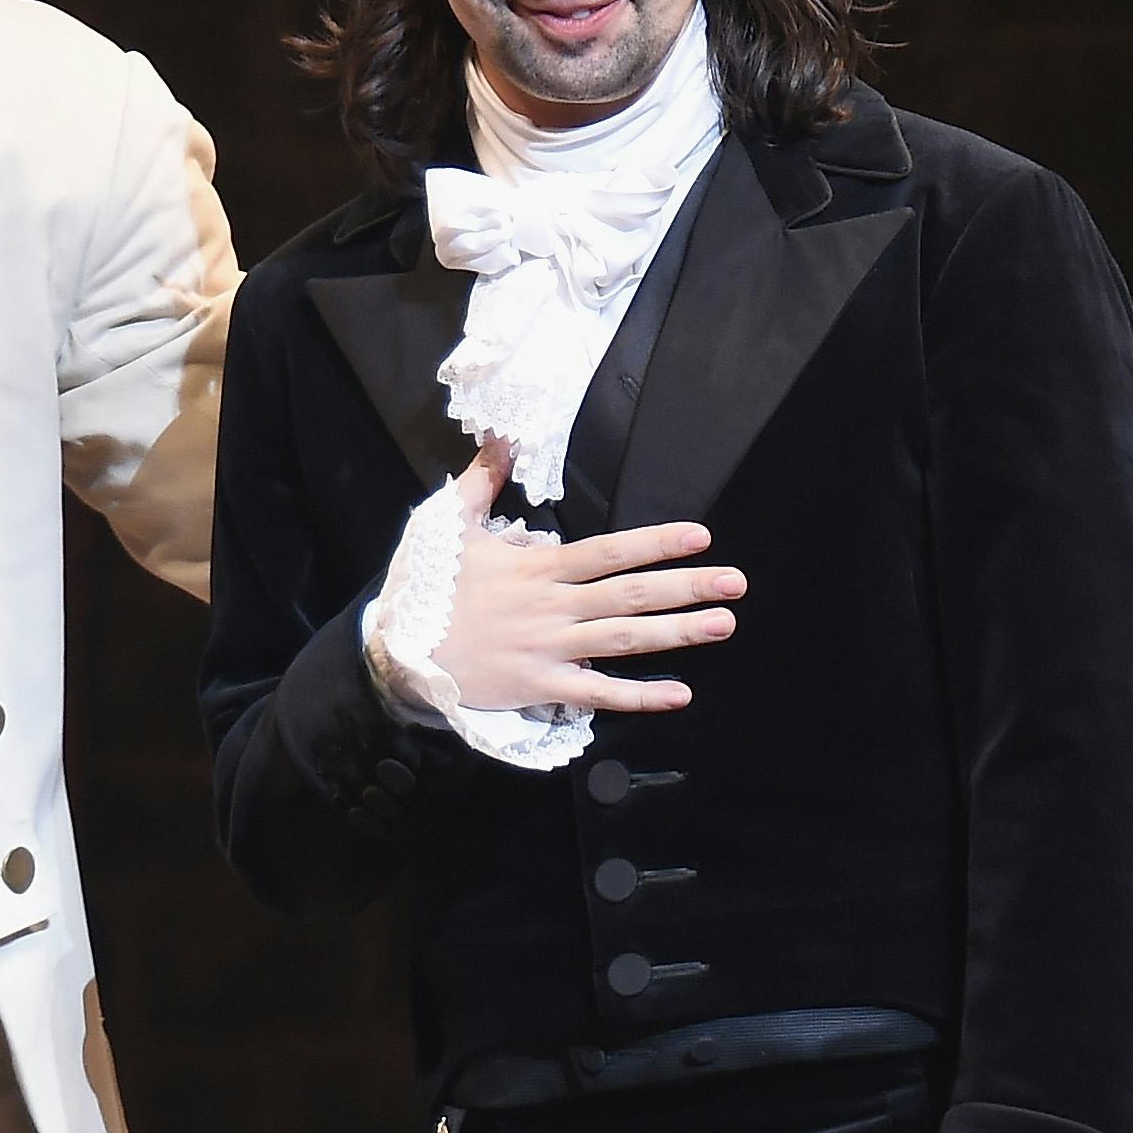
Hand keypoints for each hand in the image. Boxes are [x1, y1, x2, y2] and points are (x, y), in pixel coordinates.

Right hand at [432, 440, 743, 713]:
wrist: (397, 651)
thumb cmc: (427, 589)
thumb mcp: (449, 524)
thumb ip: (482, 479)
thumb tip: (501, 436)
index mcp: (539, 568)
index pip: (609, 551)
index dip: (656, 542)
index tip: (699, 536)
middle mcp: (553, 607)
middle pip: (631, 594)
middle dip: (687, 587)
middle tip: (735, 582)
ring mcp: (550, 648)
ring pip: (625, 639)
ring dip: (678, 632)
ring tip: (724, 624)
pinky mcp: (540, 687)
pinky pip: (597, 692)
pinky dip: (639, 695)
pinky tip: (680, 693)